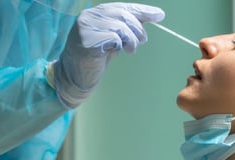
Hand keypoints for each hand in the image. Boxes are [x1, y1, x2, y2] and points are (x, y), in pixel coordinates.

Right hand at [49, 2, 164, 108]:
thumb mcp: (113, 39)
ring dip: (131, 40)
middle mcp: (89, 16)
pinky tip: (115, 53)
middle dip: (138, 29)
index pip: (122, 7)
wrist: (74, 77)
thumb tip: (155, 15)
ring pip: (120, 27)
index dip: (142, 11)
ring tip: (130, 50)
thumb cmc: (94, 59)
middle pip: (123, 15)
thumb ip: (127, 27)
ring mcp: (86, 27)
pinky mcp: (86, 41)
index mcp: (95, 13)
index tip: (159, 15)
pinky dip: (119, 46)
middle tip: (142, 42)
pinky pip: (113, 38)